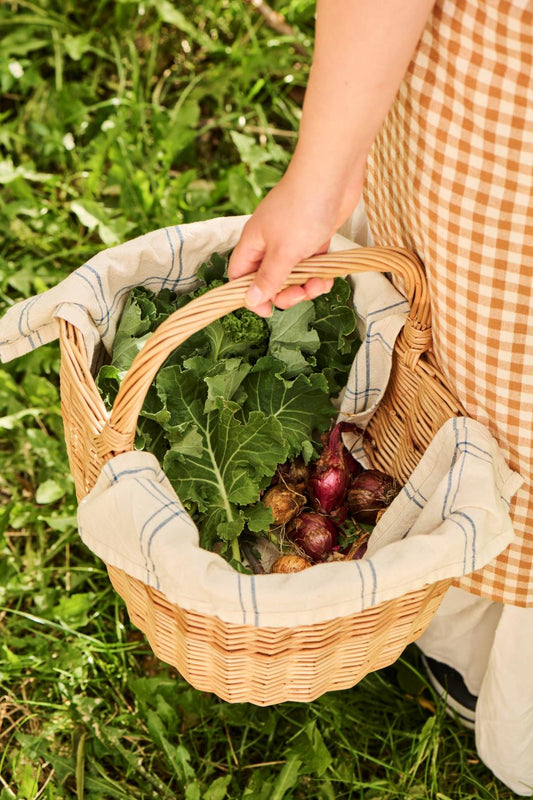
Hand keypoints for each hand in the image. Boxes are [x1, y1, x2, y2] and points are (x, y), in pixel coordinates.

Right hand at [228, 167, 363, 316]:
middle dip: (285, 293)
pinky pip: (312, 265)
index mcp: (253, 243)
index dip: (251, 296)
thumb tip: (249, 300)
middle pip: (269, 280)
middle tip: (301, 295)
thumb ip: (268, 278)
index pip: (240, 277)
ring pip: (293, 275)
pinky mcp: (313, 237)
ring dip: (306, 286)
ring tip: (320, 284)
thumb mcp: (283, 252)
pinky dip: (319, 273)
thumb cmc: (302, 210)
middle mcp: (269, 243)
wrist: (332, 175)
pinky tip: (329, 276)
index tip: (269, 311)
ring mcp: (292, 240)